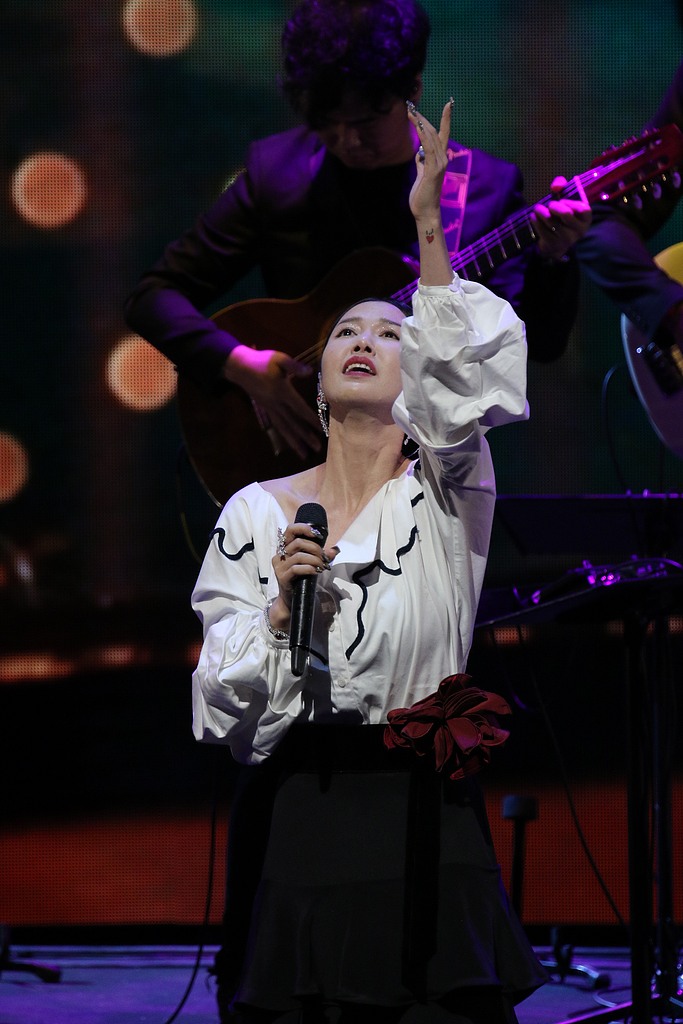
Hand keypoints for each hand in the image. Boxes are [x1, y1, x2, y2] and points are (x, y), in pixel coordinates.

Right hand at [222, 344, 321, 458]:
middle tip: (317, 448)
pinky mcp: (266, 410)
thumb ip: (294, 367)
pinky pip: (277, 425)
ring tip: (304, 455)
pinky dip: (285, 436)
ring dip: (294, 442)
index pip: (299, 408)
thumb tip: (309, 372)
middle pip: (292, 423)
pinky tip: (291, 442)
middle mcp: (276, 404)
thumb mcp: (279, 359)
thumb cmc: (261, 362)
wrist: (239, 368)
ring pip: (283, 428)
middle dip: (305, 436)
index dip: (311, 419)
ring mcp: (270, 408)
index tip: (321, 429)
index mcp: (282, 391)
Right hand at [269, 523, 335, 630]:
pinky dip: (309, 568)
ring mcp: (279, 566)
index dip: (304, 528)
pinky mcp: (282, 577)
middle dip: (316, 549)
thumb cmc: (302, 578)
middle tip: (325, 558)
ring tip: (322, 566)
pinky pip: (297, 568)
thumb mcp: (312, 564)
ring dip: (315, 560)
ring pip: (299, 556)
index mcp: (285, 548)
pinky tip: (316, 572)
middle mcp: (280, 555)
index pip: (290, 530)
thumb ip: (322, 555)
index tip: (317, 534)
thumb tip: (334, 550)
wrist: (292, 599)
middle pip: (298, 542)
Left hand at [406, 98, 452, 222]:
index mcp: (440, 159)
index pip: (444, 135)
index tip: (448, 104)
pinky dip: (423, 136)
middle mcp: (443, 159)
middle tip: (411, 107)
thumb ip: (422, 162)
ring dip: (420, 124)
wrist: (425, 211)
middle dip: (423, 119)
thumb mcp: (421, 174)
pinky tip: (417, 126)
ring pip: (431, 138)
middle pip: (435, 132)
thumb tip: (420, 154)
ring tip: (410, 112)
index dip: (446, 119)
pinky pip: (428, 149)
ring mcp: (439, 164)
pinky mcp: (432, 170)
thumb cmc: (423, 195)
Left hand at [533, 176, 591, 260]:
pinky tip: (534, 217)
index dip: (571, 203)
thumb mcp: (565, 198)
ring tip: (537, 209)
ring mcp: (566, 239)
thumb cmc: (562, 216)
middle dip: (554, 206)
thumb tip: (555, 187)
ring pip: (550, 221)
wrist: (554, 241)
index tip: (562, 201)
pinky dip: (535, 221)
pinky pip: (541, 229)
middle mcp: (579, 231)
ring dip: (540, 211)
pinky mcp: (553, 245)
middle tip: (550, 204)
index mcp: (586, 219)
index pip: (583, 209)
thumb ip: (562, 186)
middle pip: (565, 214)